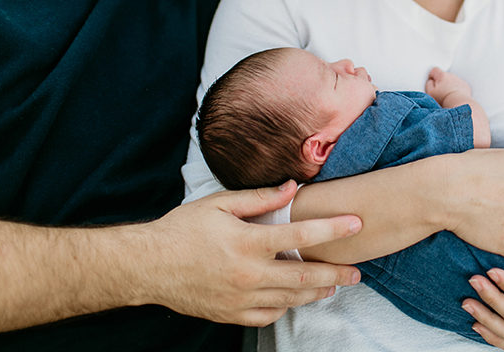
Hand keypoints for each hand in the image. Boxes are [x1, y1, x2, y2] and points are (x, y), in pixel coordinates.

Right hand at [139, 181, 361, 325]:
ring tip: (333, 285)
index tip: (356, 224)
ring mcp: (240, 299)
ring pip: (290, 300)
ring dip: (316, 293)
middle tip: (356, 271)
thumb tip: (293, 188)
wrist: (147, 266)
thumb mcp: (220, 203)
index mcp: (248, 242)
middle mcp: (248, 274)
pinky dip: (285, 308)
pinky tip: (293, 299)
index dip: (333, 229)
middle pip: (304, 277)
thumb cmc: (183, 229)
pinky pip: (267, 316)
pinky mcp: (230, 315)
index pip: (302, 236)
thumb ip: (260, 197)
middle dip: (335, 273)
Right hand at [425, 67, 470, 105]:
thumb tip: (430, 81)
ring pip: (452, 80)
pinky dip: (457, 89)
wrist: (459, 104)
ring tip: (447, 96)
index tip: (432, 82)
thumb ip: (428, 84)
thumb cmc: (444, 99)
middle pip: (444, 75)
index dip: (432, 76)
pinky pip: (459, 85)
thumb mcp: (430, 93)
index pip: (434, 70)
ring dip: (449, 85)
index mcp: (442, 75)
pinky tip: (454, 97)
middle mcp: (451, 76)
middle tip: (439, 92)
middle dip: (441, 82)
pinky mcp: (465, 86)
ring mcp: (459, 80)